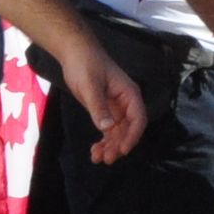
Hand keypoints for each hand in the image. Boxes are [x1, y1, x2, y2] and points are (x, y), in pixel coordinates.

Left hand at [50, 29, 146, 163]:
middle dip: (119, 144)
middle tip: (107, 159)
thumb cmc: (86, 66)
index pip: (138, 119)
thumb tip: (106, 128)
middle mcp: (125, 103)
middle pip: (128, 128)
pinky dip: (103, 140)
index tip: (122, 150)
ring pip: (117, 131)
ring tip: (98, 159)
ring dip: (110, 145)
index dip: (132, 136)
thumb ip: (99, 107)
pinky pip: (107, 128)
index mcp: (129, 95)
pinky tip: (95, 150)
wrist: (75, 54)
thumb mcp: (91, 86)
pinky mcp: (104, 109)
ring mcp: (115, 107)